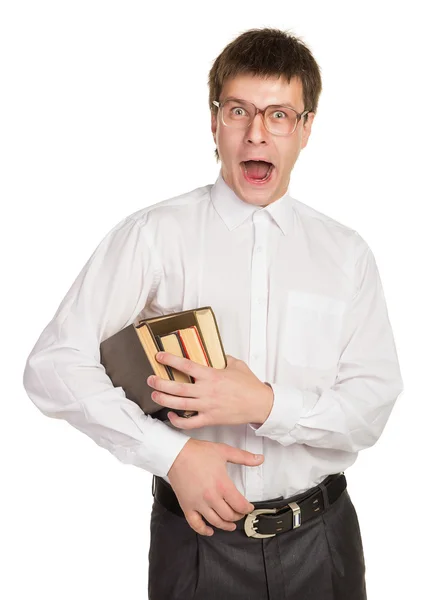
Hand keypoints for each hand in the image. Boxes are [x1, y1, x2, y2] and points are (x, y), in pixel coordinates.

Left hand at [147, 353, 272, 428]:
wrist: (260, 404)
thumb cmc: (249, 385)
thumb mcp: (236, 365)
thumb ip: (223, 358)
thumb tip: (215, 354)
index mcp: (212, 375)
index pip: (186, 365)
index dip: (170, 360)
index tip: (159, 356)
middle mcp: (207, 391)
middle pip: (177, 388)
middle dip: (160, 383)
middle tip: (151, 379)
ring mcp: (207, 406)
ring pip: (179, 405)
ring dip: (164, 400)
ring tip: (154, 395)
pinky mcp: (210, 419)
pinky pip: (190, 422)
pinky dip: (177, 420)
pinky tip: (171, 415)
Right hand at [167, 438, 263, 535]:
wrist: (176, 454)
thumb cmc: (198, 452)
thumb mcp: (224, 451)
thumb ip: (243, 457)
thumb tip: (259, 459)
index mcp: (222, 485)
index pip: (240, 505)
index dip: (247, 509)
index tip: (249, 508)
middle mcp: (211, 497)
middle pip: (229, 515)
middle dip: (238, 516)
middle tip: (240, 513)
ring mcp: (198, 503)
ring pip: (216, 522)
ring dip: (225, 525)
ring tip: (230, 525)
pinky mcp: (187, 506)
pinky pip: (196, 524)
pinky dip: (204, 530)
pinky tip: (209, 530)